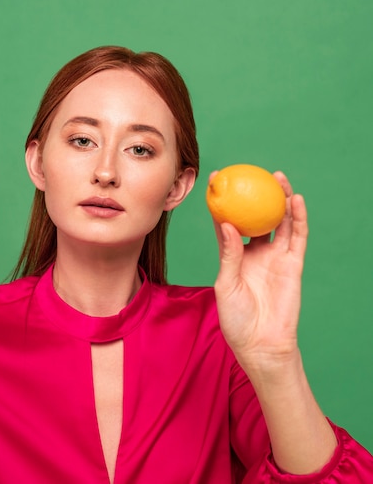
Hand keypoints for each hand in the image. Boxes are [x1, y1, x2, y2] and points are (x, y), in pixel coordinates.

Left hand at [212, 171, 307, 370]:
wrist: (260, 343)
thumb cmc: (236, 318)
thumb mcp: (226, 284)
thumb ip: (228, 255)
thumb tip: (227, 224)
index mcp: (233, 256)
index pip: (227, 223)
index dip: (223, 202)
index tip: (217, 180)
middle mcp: (254, 253)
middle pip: (257, 217)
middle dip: (255, 195)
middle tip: (251, 172)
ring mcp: (275, 257)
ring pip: (280, 222)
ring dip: (281, 200)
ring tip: (278, 178)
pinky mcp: (292, 265)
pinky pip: (296, 237)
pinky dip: (297, 218)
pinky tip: (295, 200)